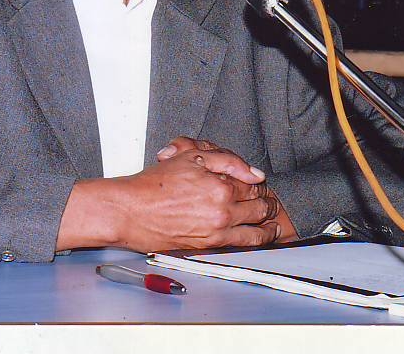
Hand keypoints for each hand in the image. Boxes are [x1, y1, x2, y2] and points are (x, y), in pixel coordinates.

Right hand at [158, 136, 299, 243]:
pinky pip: (240, 246)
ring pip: (255, 232)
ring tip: (274, 226)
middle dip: (269, 205)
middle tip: (272, 204)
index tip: (260, 184)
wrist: (129, 210)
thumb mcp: (189, 157)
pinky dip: (253, 242)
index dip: (259, 183)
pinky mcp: (207, 247)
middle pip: (259, 209)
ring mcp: (215, 232)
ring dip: (268, 228)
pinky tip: (256, 238)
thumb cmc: (152, 184)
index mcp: (220, 186)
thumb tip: (254, 173)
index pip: (253, 184)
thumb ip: (226, 160)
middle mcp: (222, 211)